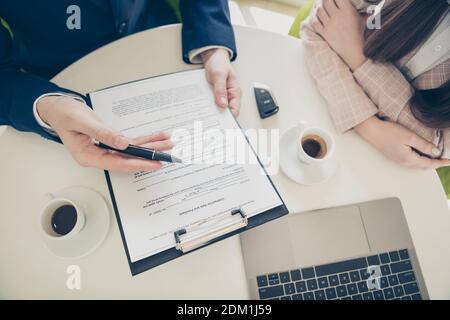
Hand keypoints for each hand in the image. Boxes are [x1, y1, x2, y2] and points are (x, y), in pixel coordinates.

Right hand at [37, 96, 172, 171]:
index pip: (117, 163)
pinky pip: (130, 143)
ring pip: (132, 151)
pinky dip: (144, 140)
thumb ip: (102, 133)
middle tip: (168, 153)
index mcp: (88, 156)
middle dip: (149, 155)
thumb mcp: (81, 121)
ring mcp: (105, 150)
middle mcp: (99, 156)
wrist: (58, 108)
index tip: (154, 163)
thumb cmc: (64, 114)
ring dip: (150, 147)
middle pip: (128, 159)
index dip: (137, 164)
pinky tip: (157, 137)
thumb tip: (122, 143)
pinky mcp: (110, 142)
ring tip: (168, 143)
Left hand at [202, 48, 241, 115]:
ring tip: (204, 116)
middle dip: (218, 117)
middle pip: (226, 112)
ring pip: (218, 109)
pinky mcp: (215, 95)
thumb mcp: (219, 75)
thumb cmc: (219, 63)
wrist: (212, 56)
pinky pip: (212, 103)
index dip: (229, 118)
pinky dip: (207, 106)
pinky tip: (202, 107)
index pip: (235, 110)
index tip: (220, 122)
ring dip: (212, 111)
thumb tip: (223, 104)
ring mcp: (222, 96)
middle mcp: (230, 96)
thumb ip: (220, 90)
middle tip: (209, 121)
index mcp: (235, 92)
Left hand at [312, 0, 366, 70]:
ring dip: (319, 7)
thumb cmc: (360, 34)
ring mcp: (329, 25)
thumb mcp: (363, 21)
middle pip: (326, 1)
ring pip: (319, 10)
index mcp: (348, 11)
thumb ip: (365, 11)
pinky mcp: (324, 33)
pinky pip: (315, 22)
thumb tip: (371, 7)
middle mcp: (337, 16)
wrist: (353, 51)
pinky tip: (316, 16)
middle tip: (326, 0)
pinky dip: (314, 18)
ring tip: (320, 6)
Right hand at [355, 117, 449, 168]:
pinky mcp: (394, 156)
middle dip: (435, 164)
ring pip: (417, 165)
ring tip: (436, 157)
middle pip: (423, 166)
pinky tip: (421, 154)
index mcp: (408, 159)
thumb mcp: (409, 137)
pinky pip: (411, 162)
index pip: (429, 163)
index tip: (449, 162)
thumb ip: (424, 145)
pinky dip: (419, 160)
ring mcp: (398, 160)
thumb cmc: (388, 132)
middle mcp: (403, 162)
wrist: (371, 131)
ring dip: (427, 162)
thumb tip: (436, 152)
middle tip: (445, 160)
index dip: (441, 163)